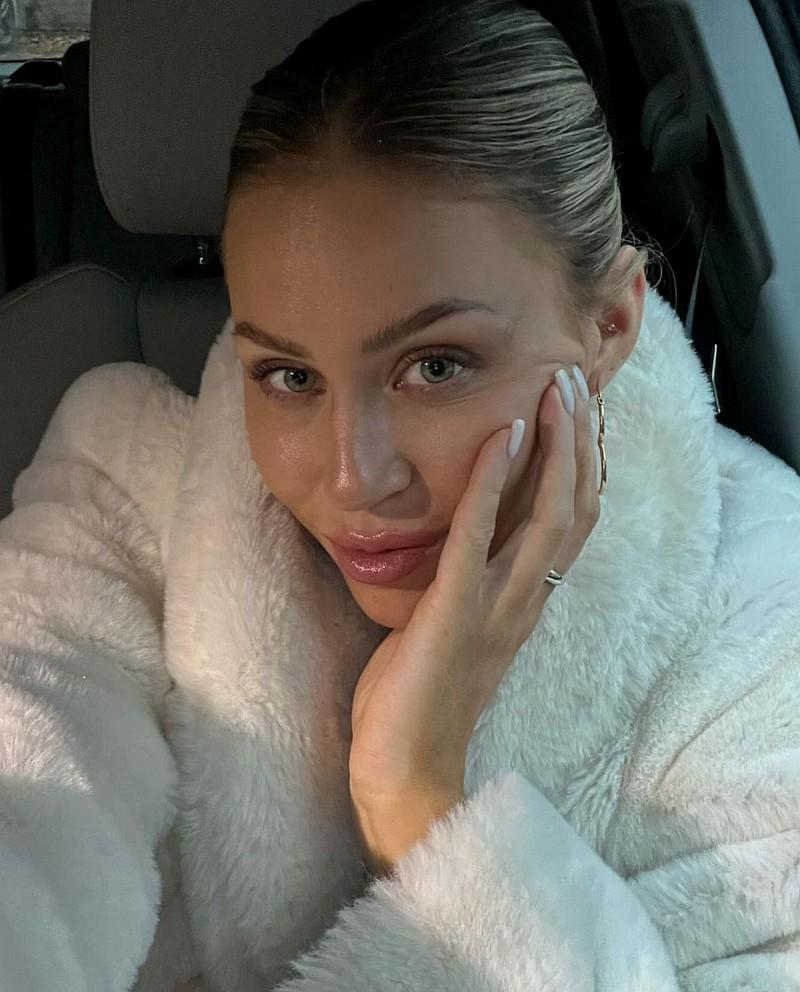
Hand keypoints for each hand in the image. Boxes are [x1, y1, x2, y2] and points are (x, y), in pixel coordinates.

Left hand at [349, 369, 600, 869]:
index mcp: (523, 601)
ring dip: (557, 449)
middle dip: (581, 441)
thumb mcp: (452, 625)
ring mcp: (496, 606)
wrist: (404, 767)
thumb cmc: (419, 695)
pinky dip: (492, 483)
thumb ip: (468, 582)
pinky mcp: (456, 612)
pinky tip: (500, 438)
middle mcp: (524, 599)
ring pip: (550, 516)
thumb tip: (459, 537)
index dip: (583, 465)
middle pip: (577, 508)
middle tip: (576, 381)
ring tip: (557, 392)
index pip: (573, 521)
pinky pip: (480, 537)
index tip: (577, 413)